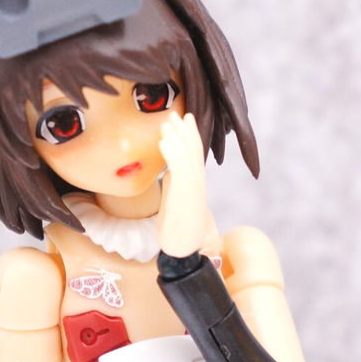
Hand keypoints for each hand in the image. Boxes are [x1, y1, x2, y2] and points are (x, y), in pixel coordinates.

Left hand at [157, 112, 207, 257]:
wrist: (182, 247)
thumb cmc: (177, 226)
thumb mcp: (175, 198)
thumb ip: (174, 182)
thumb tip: (169, 170)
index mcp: (195, 181)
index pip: (194, 151)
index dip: (190, 133)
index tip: (184, 117)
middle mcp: (197, 182)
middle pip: (192, 149)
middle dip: (183, 130)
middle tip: (173, 113)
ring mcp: (193, 189)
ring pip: (186, 156)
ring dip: (176, 137)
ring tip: (166, 122)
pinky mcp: (184, 196)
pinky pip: (179, 171)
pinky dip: (171, 155)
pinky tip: (163, 143)